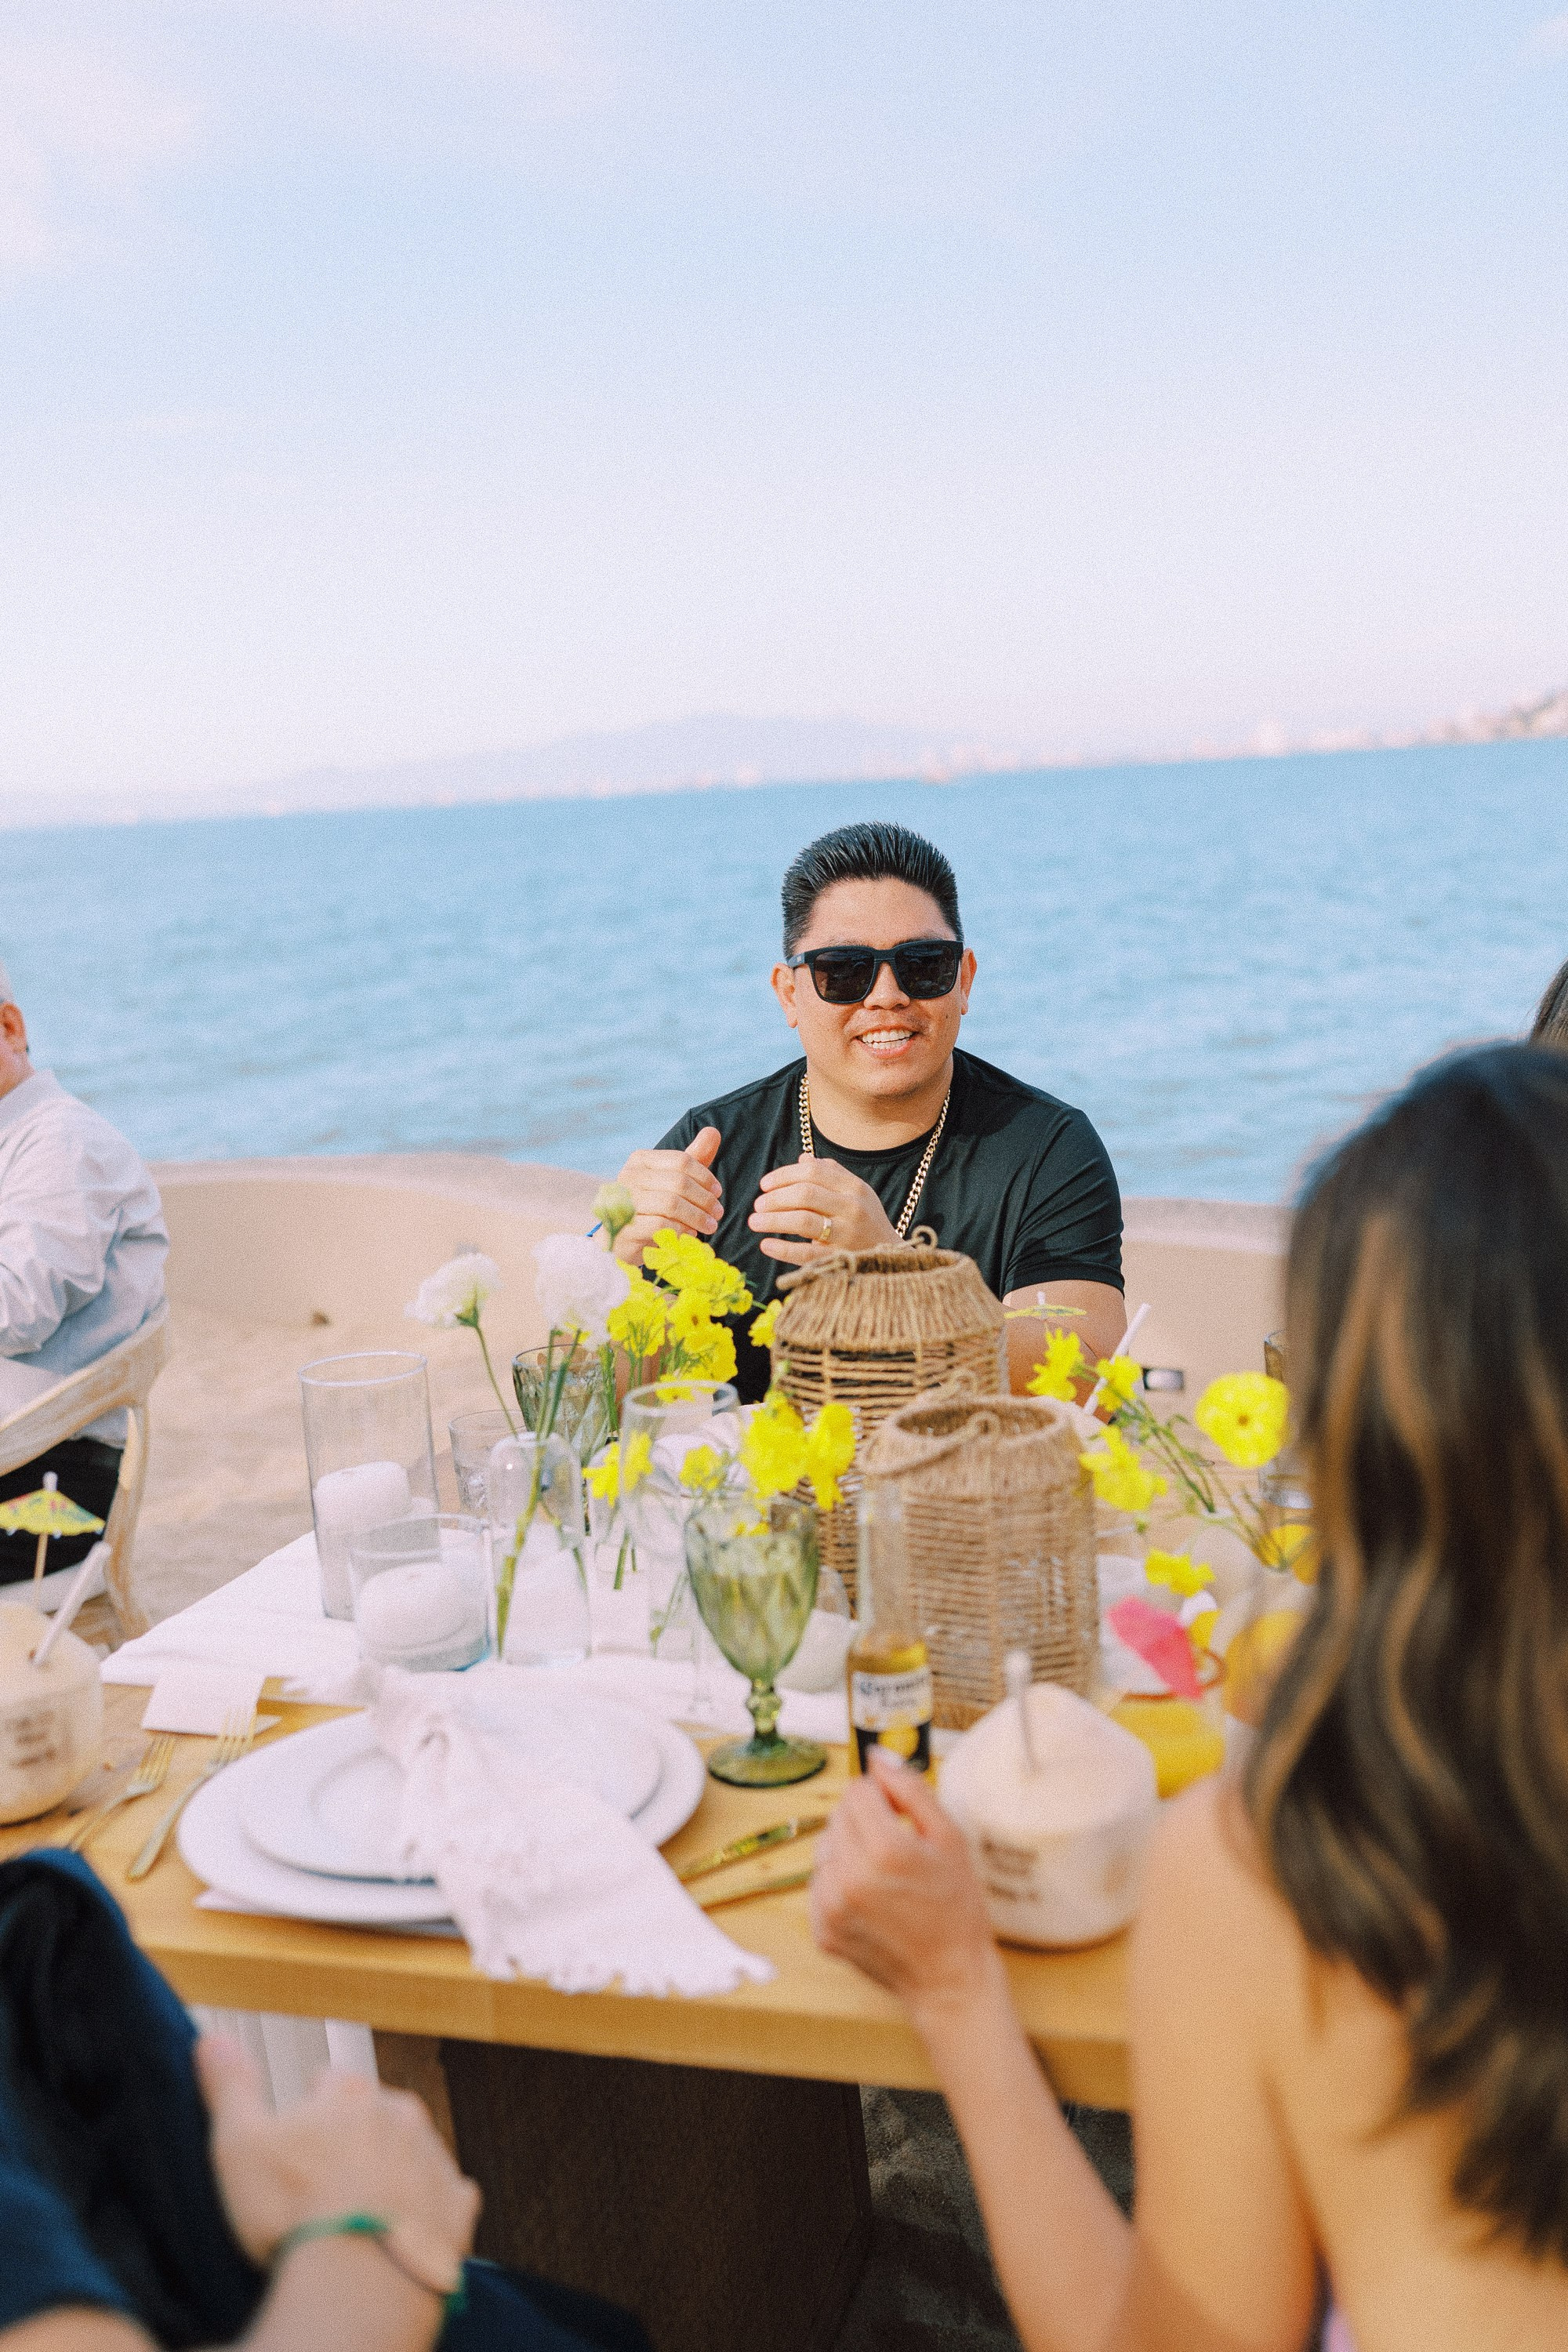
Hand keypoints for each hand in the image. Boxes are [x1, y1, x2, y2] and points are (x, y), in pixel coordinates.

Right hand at [196, 2037, 478, 2290]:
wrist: (358, 2276)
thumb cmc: (293, 2211)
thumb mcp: (239, 2144)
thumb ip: (230, 2087)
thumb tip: (211, 2039)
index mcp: (348, 2095)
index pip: (330, 2081)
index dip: (312, 2105)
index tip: (300, 2130)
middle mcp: (399, 2115)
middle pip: (376, 2113)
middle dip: (356, 2135)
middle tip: (329, 2175)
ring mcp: (431, 2159)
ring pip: (413, 2150)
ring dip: (392, 2169)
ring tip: (362, 2205)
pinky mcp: (454, 2206)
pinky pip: (447, 2197)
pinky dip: (428, 2209)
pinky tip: (406, 2229)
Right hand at [611, 1126, 722, 1263]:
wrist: (625, 1240)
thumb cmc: (654, 1207)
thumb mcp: (675, 1180)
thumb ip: (694, 1157)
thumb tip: (713, 1131)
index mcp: (640, 1160)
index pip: (681, 1161)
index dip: (704, 1176)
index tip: (717, 1192)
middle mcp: (628, 1177)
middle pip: (678, 1182)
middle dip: (704, 1199)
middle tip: (718, 1214)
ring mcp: (624, 1203)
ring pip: (671, 1204)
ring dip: (697, 1217)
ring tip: (710, 1226)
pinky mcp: (625, 1228)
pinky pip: (661, 1226)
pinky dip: (682, 1230)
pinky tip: (690, 1234)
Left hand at [748, 1154, 896, 1265]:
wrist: (891, 1257)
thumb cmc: (867, 1220)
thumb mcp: (856, 1193)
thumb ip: (832, 1174)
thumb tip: (803, 1159)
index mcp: (854, 1187)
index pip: (813, 1172)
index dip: (784, 1175)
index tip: (764, 1184)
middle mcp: (852, 1208)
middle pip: (805, 1194)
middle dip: (775, 1198)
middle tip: (757, 1204)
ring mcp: (847, 1234)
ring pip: (803, 1221)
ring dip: (773, 1220)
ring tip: (754, 1221)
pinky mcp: (840, 1258)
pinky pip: (807, 1253)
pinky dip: (783, 1249)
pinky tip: (766, 1245)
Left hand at [810, 1749, 1000, 2030]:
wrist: (949, 1978)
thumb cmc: (956, 1908)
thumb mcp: (949, 1839)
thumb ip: (911, 1789)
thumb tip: (877, 1756)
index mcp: (885, 1850)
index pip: (857, 1791)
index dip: (881, 1797)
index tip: (900, 1818)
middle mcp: (850, 1877)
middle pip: (838, 1816)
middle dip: (864, 1822)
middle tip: (896, 1850)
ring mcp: (831, 1907)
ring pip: (825, 1848)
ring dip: (848, 1851)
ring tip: (882, 1876)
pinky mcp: (822, 1930)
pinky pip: (819, 1883)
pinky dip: (839, 1883)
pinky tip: (870, 1900)